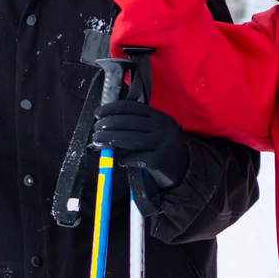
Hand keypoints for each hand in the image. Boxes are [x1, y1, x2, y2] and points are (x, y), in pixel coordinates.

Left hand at [91, 98, 187, 216]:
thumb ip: (136, 125)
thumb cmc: (160, 148)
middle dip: (108, 125)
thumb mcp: (154, 131)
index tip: (97, 114)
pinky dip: (124, 159)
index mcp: (159, 116)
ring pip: (130, 139)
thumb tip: (105, 123)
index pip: (132, 107)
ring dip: (110, 140)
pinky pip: (136, 158)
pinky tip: (120, 160)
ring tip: (97, 141)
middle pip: (129, 123)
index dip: (112, 108)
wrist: (182, 169)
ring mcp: (163, 144)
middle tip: (95, 130)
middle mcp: (163, 127)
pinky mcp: (160, 161)